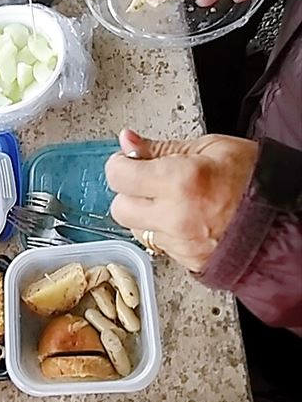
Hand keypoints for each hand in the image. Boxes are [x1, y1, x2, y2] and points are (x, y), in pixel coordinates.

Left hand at [106, 129, 258, 272]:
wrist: (283, 220)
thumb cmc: (254, 179)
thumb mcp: (209, 148)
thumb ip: (161, 148)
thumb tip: (127, 141)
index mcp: (180, 181)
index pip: (119, 176)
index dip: (120, 166)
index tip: (128, 162)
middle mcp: (174, 216)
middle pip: (120, 208)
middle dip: (129, 194)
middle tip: (149, 183)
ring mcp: (179, 243)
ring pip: (136, 230)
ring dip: (145, 215)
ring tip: (173, 202)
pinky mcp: (185, 261)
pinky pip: (157, 245)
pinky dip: (164, 232)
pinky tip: (185, 219)